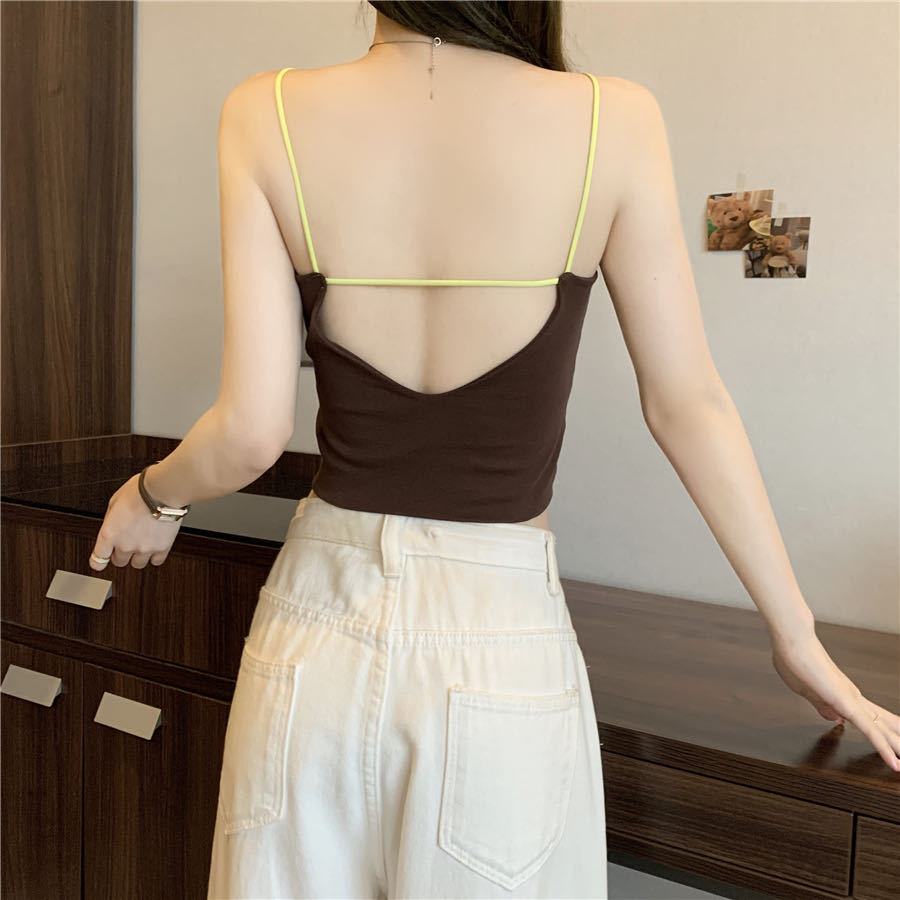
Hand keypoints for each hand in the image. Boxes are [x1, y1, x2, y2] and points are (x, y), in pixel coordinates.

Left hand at [89, 473, 181, 570]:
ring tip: (143, 543)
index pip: (98, 560)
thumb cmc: (139, 491)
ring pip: (138, 564)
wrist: (162, 491)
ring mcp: (144, 548)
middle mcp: (125, 545)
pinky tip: (155, 546)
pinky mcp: (162, 548)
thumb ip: (111, 520)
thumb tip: (113, 525)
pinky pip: (156, 561)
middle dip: (121, 554)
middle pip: (119, 562)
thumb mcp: (115, 502)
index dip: (99, 561)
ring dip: (138, 556)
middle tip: (128, 542)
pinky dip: (155, 556)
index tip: (101, 561)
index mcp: (109, 534)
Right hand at [770, 631, 899, 771]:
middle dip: (896, 740)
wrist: (792, 642)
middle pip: (882, 724)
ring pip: (882, 731)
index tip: (892, 745)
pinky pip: (871, 732)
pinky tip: (894, 762)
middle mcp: (852, 697)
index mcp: (841, 694)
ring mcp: (852, 701)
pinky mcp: (848, 705)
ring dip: (897, 747)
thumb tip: (834, 718)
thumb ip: (820, 704)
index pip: (869, 718)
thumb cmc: (793, 660)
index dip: (882, 732)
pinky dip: (884, 749)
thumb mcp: (805, 689)